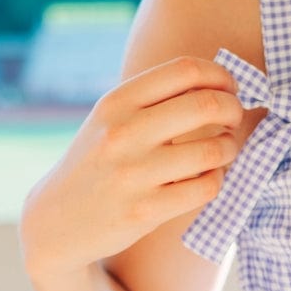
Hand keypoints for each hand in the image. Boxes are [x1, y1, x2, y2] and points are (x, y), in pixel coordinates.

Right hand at [19, 57, 243, 280]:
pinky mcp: (144, 211)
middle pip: (207, 104)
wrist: (56, 221)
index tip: (229, 88)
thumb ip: (155, 97)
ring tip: (224, 150)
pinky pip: (205, 188)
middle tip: (234, 118)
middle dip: (234, 109)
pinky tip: (207, 177)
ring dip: (230, 148)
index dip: (221, 75)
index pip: (185, 69)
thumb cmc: (99, 161)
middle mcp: (122, 133)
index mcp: (117, 102)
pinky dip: (217, 180)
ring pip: (213, 150)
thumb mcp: (111, 119)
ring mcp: (132, 174)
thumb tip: (221, 81)